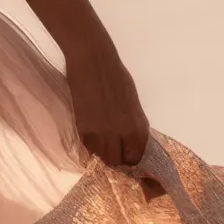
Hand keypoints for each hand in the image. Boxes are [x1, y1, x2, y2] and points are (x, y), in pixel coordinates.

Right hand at [65, 44, 149, 168]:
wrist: (93, 62)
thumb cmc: (116, 76)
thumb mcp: (132, 103)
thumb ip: (131, 123)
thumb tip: (127, 138)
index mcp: (138, 127)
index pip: (136, 156)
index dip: (130, 157)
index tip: (124, 153)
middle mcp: (123, 134)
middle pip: (119, 161)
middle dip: (116, 158)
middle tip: (110, 148)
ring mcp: (102, 134)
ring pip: (103, 157)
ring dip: (102, 152)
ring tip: (99, 140)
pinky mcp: (84, 129)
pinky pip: (89, 147)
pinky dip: (90, 144)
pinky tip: (90, 133)